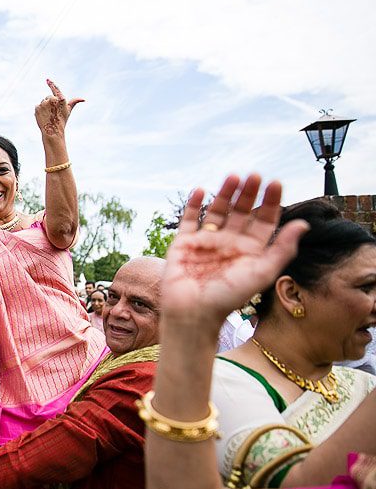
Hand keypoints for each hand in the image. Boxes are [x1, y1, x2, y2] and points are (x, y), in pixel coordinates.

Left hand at [34, 79, 82, 136]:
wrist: (52, 130)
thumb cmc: (62, 120)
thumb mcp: (68, 110)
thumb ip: (74, 102)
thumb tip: (83, 99)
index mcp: (61, 99)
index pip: (55, 89)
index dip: (51, 84)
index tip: (47, 79)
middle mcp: (52, 100)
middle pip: (48, 97)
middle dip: (50, 103)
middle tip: (53, 112)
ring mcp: (44, 103)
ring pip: (43, 101)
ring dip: (44, 106)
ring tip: (48, 115)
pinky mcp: (37, 107)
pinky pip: (37, 106)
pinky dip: (39, 110)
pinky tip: (43, 116)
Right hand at [161, 174, 307, 325]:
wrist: (193, 312)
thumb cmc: (228, 297)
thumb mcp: (262, 273)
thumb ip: (282, 249)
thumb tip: (304, 225)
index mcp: (250, 251)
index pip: (264, 220)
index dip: (270, 202)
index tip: (275, 183)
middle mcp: (229, 243)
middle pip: (241, 211)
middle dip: (249, 193)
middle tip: (255, 175)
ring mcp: (206, 242)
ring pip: (217, 211)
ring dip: (225, 193)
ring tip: (233, 176)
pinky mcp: (184, 243)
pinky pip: (189, 219)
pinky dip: (193, 204)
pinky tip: (201, 190)